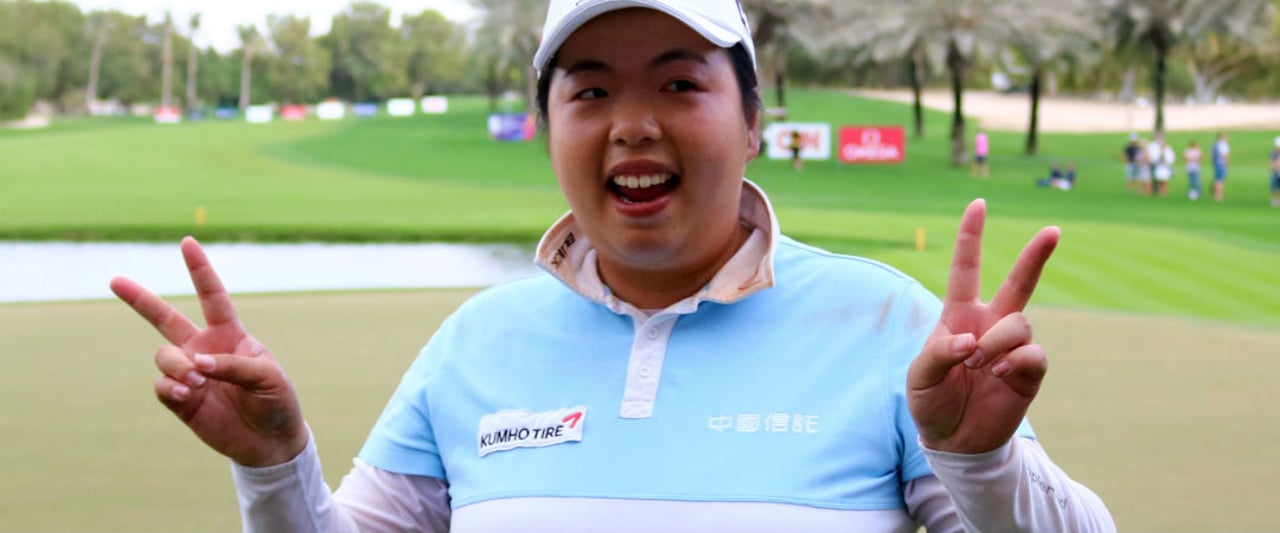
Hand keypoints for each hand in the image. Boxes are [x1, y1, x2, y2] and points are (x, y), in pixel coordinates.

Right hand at [111, 237, 306, 466]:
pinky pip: (161, 385)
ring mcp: (189, 374)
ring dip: (177, 366)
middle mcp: (204, 349)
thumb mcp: (268, 377)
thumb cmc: (276, 402)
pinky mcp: (180, 399)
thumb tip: (195, 364)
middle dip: (140, 300)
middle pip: (165, 319)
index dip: (200, 270)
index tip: (187, 242)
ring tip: (197, 383)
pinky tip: (188, 394)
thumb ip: (233, 365)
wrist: (270, 442)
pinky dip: (171, 387)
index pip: (213, 297)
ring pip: (163, 356)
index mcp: (231, 335)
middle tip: (114, 281)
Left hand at [907, 199, 1059, 453]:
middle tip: (1053, 231)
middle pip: (1019, 283)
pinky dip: (1014, 362)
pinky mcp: (1028, 372)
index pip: (966, 269)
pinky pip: (1033, 354)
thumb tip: (969, 342)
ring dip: (997, 343)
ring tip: (979, 366)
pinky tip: (998, 376)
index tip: (979, 205)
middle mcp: (990, 325)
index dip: (971, 237)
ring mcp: (1011, 347)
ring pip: (1020, 323)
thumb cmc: (932, 401)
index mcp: (958, 316)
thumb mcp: (919, 377)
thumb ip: (938, 353)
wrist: (954, 440)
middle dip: (1036, 256)